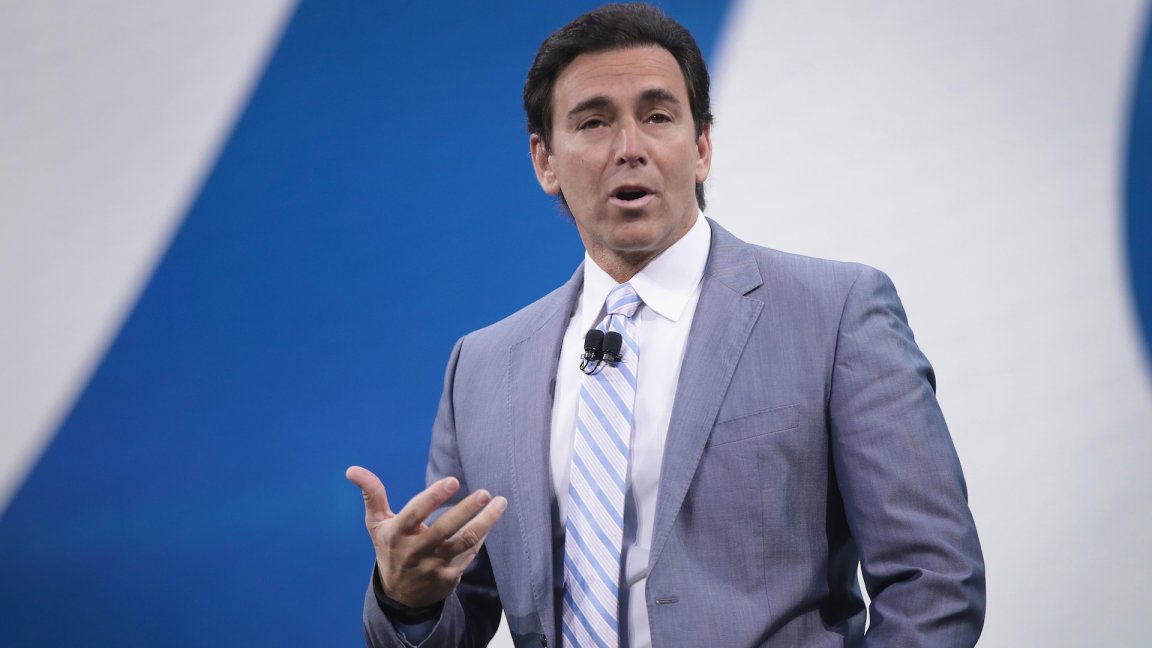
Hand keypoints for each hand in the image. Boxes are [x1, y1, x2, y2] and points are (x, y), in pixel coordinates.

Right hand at [345, 466, 506, 607]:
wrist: (400, 595)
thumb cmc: (390, 548)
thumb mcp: (376, 524)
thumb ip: (372, 495)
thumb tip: (352, 469)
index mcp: (396, 535)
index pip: (415, 513)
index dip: (433, 497)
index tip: (453, 480)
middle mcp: (415, 552)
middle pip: (445, 529)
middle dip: (467, 510)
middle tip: (485, 493)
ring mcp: (434, 566)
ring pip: (464, 543)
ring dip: (485, 522)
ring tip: (500, 503)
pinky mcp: (450, 578)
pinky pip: (470, 555)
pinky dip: (482, 537)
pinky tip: (491, 521)